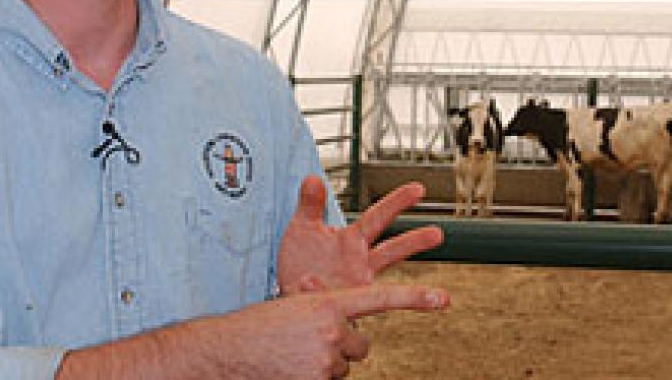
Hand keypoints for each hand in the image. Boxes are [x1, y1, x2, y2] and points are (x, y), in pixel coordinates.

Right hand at [56, 284, 448, 378]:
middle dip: (343, 346)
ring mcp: (326, 358)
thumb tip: (342, 328)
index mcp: (329, 302)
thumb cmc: (259, 326)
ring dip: (324, 363)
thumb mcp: (295, 306)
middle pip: (360, 345)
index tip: (444, 299)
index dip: (415, 299)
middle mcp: (333, 329)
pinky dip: (313, 378)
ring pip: (343, 366)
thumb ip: (324, 312)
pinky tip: (290, 369)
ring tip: (292, 355)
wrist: (227, 349)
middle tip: (310, 342)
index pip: (380, 298)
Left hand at [277, 176, 443, 294]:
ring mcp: (355, 287)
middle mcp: (360, 264)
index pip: (377, 217)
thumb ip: (309, 205)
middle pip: (391, 250)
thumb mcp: (301, 228)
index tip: (419, 188)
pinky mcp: (344, 308)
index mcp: (351, 240)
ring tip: (441, 298)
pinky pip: (338, 302)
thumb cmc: (298, 259)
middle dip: (414, 242)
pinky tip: (310, 284)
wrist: (285, 293)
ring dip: (410, 293)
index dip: (397, 202)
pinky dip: (320, 291)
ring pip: (385, 287)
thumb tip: (312, 178)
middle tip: (438, 233)